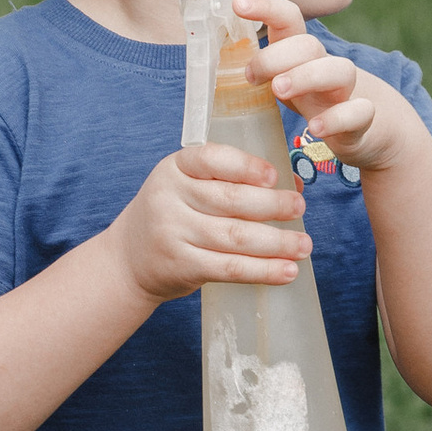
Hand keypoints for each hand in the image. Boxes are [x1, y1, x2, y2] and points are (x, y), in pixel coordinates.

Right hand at [106, 142, 301, 302]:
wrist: (128, 259)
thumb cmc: (174, 214)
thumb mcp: (189, 187)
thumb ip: (233, 181)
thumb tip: (295, 186)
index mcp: (175, 168)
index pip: (211, 159)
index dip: (245, 166)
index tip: (274, 176)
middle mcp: (170, 198)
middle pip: (230, 200)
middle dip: (272, 205)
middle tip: (300, 207)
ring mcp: (174, 233)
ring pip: (235, 237)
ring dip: (276, 242)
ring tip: (303, 245)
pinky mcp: (182, 266)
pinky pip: (230, 269)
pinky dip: (263, 270)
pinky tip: (286, 271)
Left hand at [236, 0, 427, 175]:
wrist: (368, 129)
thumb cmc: (315, 100)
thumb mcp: (287, 80)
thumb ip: (260, 67)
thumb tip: (214, 53)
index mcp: (301, 54)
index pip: (288, 18)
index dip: (265, 6)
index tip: (237, 3)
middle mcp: (324, 66)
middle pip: (309, 45)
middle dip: (277, 55)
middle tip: (251, 75)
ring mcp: (346, 92)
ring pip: (338, 71)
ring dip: (305, 77)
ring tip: (279, 90)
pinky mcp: (361, 120)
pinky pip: (357, 113)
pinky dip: (336, 119)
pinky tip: (315, 128)